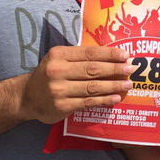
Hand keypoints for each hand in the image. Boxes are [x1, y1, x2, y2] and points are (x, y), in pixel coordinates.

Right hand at [20, 45, 134, 123]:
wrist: (27, 97)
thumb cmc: (50, 74)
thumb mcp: (59, 59)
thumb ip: (79, 57)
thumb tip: (111, 56)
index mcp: (59, 55)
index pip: (89, 53)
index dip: (109, 54)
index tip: (125, 55)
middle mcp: (57, 71)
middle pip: (93, 69)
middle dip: (115, 69)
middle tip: (131, 69)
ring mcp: (59, 90)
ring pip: (92, 87)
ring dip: (113, 85)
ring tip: (128, 84)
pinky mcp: (62, 106)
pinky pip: (88, 102)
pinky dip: (104, 100)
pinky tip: (115, 98)